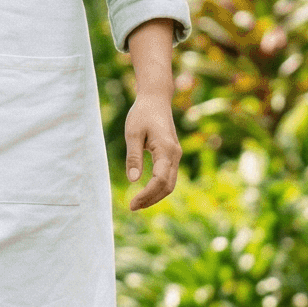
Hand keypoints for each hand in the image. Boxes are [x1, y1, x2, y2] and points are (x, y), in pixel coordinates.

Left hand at [123, 95, 179, 210]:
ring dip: (155, 195)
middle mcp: (175, 154)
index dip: (146, 195)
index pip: (159, 180)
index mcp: (166, 150)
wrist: (155, 99)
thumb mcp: (132, 133)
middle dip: (151, 199)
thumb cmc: (142, 114)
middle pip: (167, 186)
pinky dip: (158, 188)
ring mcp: (176, 155)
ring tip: (137, 203)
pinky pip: (168, 177)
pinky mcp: (172, 155)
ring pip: (170, 183)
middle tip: (132, 207)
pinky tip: (145, 192)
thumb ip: (133, 157)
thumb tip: (133, 180)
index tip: (131, 203)